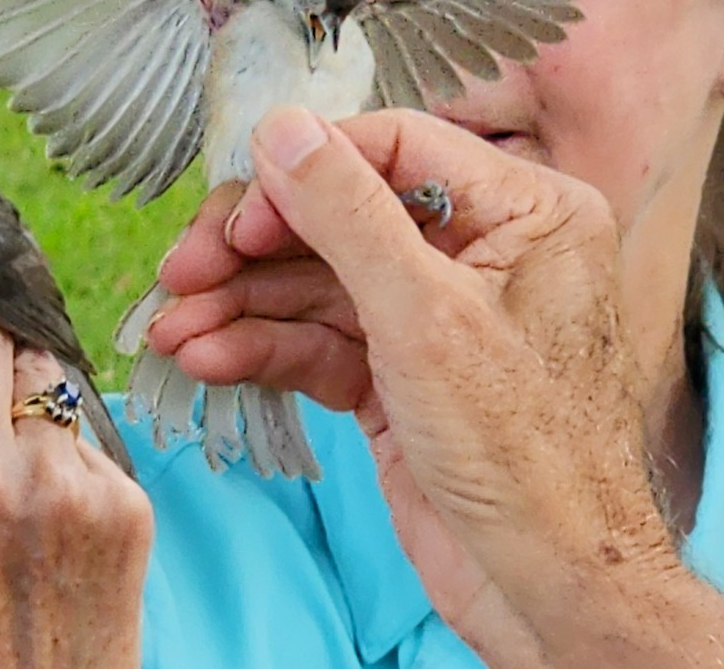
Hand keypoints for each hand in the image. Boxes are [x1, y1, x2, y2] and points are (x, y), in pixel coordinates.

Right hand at [152, 106, 677, 664]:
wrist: (550, 597)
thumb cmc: (531, 459)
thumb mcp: (426, 316)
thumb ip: (347, 213)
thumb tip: (283, 126)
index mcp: (522, 210)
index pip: (390, 147)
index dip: (304, 171)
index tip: (238, 212)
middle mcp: (478, 249)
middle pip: (339, 214)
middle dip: (253, 247)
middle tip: (185, 269)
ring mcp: (433, 312)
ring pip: (317, 280)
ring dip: (240, 305)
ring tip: (174, 329)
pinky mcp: (397, 369)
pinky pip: (318, 337)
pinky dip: (262, 348)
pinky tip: (207, 358)